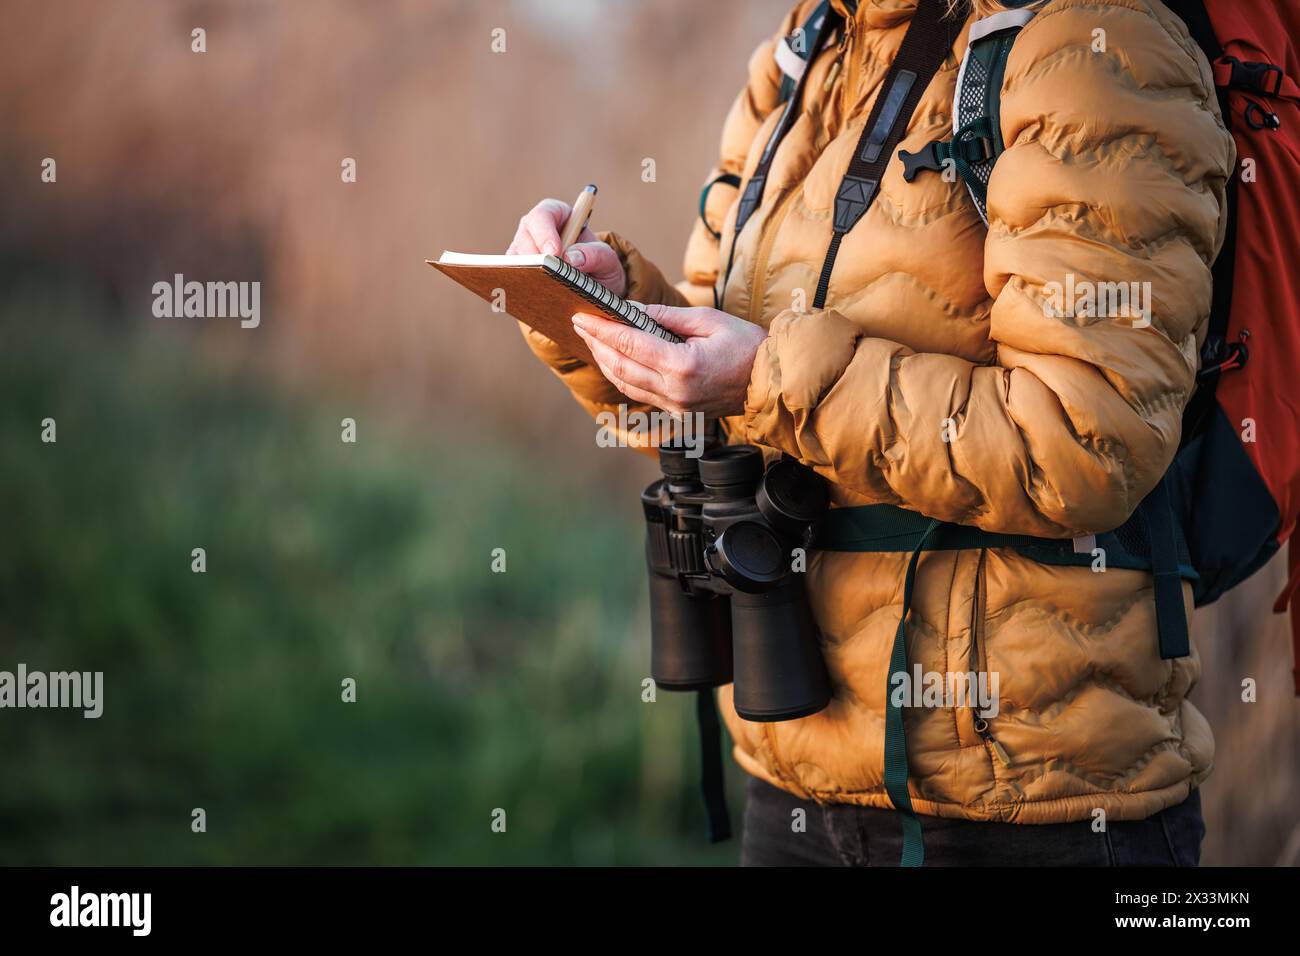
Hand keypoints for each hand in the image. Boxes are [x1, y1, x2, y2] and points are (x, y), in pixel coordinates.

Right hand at [507, 198, 625, 296]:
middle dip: (533, 257)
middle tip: (544, 276)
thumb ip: (596, 255)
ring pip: (515, 259)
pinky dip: (521, 288)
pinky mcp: (517, 272)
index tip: (553, 253)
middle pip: (524, 237)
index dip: (545, 233)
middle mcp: (535, 230)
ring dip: (526, 274)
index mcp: (557, 216)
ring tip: (541, 291)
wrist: (594, 289)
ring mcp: (523, 251)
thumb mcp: (608, 261)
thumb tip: (571, 258)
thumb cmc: (600, 267)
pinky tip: (533, 300)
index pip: (544, 215)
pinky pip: (512, 278)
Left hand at [572, 304, 767, 417]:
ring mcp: (676, 406)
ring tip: (592, 340)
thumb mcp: (708, 320)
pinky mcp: (679, 412)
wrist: (770, 381)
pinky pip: (641, 394)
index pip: (630, 345)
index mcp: (683, 366)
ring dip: (606, 362)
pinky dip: (623, 376)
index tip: (582, 316)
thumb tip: (633, 311)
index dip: (602, 330)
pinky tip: (614, 361)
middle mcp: (675, 391)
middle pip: (620, 368)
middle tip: (580, 325)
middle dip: (597, 345)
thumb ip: (667, 317)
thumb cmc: (747, 346)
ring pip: (627, 385)